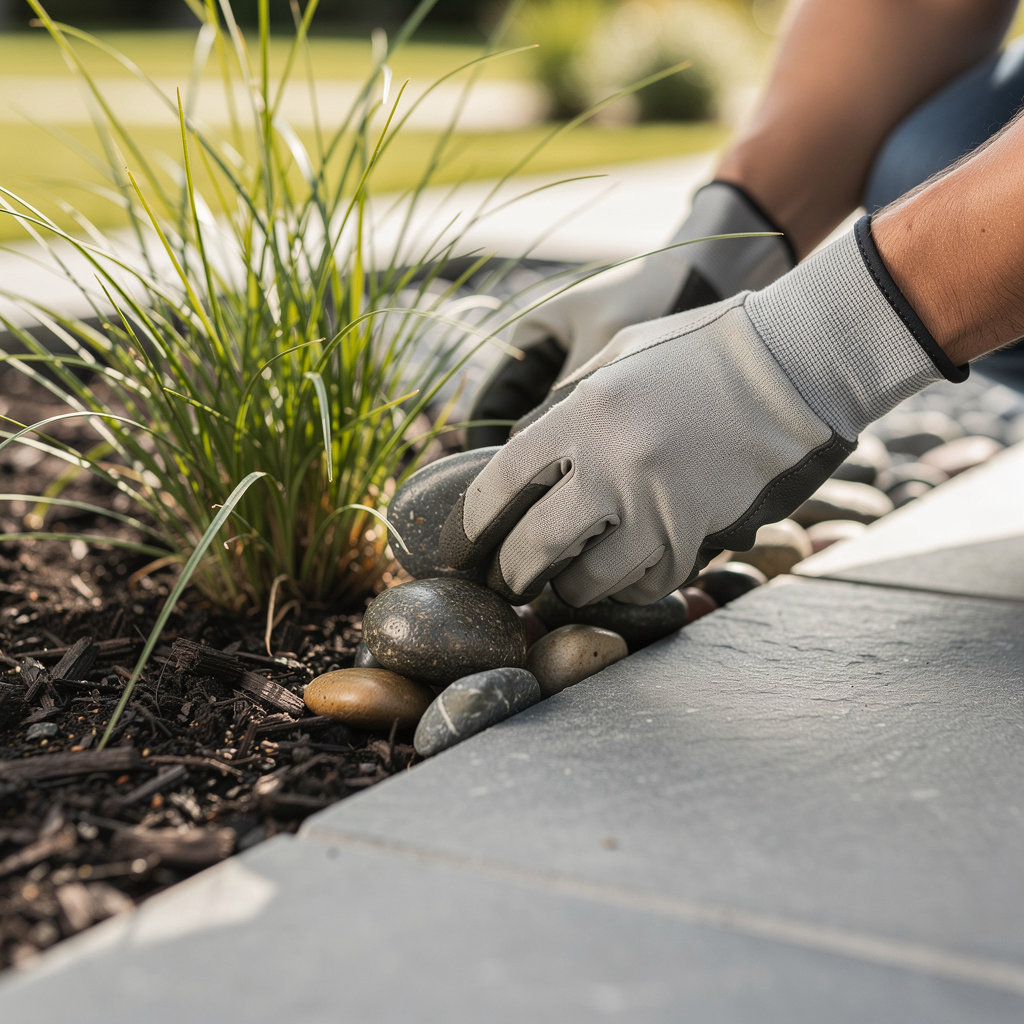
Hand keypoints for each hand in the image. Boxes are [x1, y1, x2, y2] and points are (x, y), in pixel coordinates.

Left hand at [442, 218, 961, 604]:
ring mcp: (659, 504)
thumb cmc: (700, 353)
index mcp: (585, 411)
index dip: (474, 523)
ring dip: (567, 590)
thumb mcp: (618, 356)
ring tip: (560, 586)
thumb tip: (522, 454)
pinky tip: (619, 579)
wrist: (794, 366)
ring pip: (589, 580)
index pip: (503, 481)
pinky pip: (647, 584)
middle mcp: (614, 463)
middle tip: (503, 585)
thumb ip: (566, 405)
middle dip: (510, 576)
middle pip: (535, 546)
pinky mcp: (699, 534)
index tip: (463, 545)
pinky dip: (627, 589)